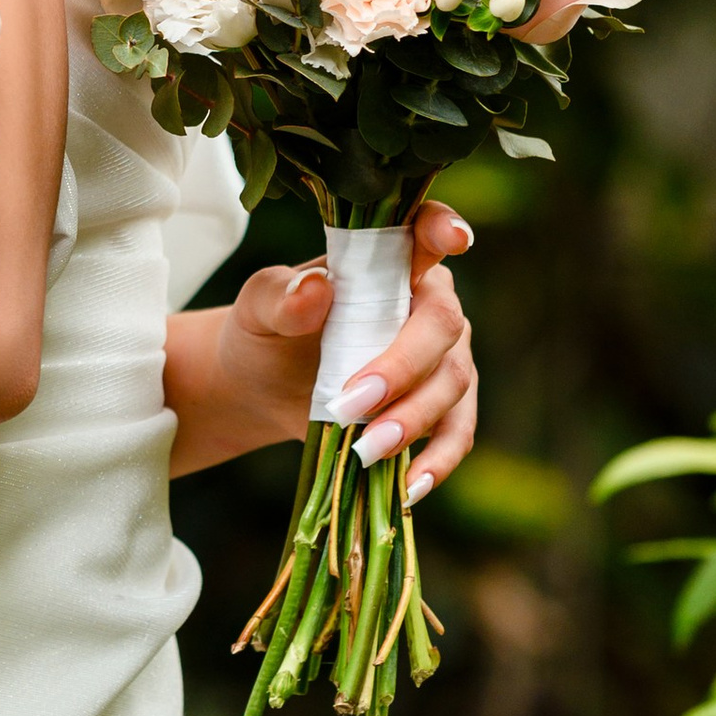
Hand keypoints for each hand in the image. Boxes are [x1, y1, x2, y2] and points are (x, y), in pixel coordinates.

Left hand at [168, 203, 477, 491]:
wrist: (264, 386)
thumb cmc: (268, 330)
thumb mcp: (258, 309)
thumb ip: (281, 297)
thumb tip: (316, 289)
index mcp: (390, 261)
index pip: (426, 231)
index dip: (443, 228)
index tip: (450, 238)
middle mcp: (428, 304)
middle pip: (443, 326)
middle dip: (402, 367)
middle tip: (353, 402)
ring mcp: (443, 358)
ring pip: (453, 384)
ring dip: (413, 420)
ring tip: (366, 449)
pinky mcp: (442, 409)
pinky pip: (456, 434)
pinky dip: (437, 462)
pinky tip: (409, 487)